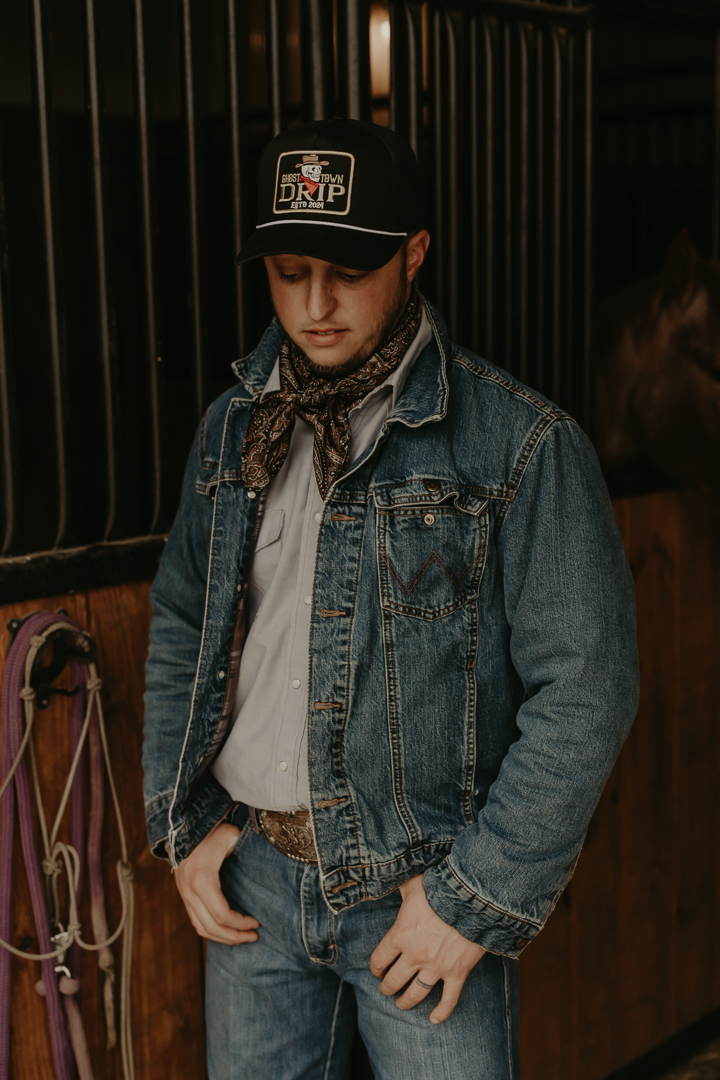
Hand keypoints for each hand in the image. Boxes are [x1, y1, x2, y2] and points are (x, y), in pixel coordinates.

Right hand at [174, 823, 259, 944]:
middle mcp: (189, 890)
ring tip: (241, 937)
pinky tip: (227, 928)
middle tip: (253, 936)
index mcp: (202, 879)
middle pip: (211, 927)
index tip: (257, 923)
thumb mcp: (231, 835)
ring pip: (201, 928)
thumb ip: (247, 847)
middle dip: (234, 936)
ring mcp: (184, 893)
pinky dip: (211, 929)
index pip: (222, 915)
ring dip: (222, 937)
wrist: (185, 824)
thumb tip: (267, 858)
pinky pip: (195, 920)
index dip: (241, 924)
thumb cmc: (212, 829)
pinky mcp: (183, 893)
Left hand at [369, 874, 484, 1023]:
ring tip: (402, 1004)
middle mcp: (414, 955)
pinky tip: (433, 1019)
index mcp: (400, 935)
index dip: (375, 967)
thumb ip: (400, 887)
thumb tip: (390, 877)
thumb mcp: (413, 884)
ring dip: (406, 1002)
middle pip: (394, 981)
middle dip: (387, 987)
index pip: (379, 959)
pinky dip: (441, 1012)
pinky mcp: (456, 973)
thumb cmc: (440, 889)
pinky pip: (448, 1000)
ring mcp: (436, 967)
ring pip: (415, 993)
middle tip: (386, 988)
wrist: (472, 899)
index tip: (376, 969)